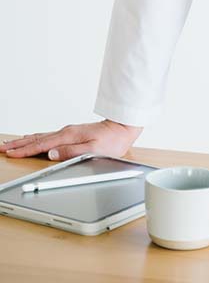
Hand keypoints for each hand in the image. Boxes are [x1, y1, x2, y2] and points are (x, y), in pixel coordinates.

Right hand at [0, 120, 143, 161]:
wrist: (123, 128)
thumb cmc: (112, 141)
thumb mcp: (94, 150)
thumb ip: (72, 152)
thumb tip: (52, 154)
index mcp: (69, 136)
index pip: (41, 145)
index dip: (24, 150)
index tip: (10, 153)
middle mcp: (66, 132)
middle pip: (37, 139)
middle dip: (18, 144)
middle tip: (3, 147)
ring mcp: (68, 132)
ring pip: (41, 137)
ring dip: (25, 141)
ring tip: (12, 144)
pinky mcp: (71, 134)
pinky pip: (48, 136)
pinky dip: (36, 138)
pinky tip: (33, 139)